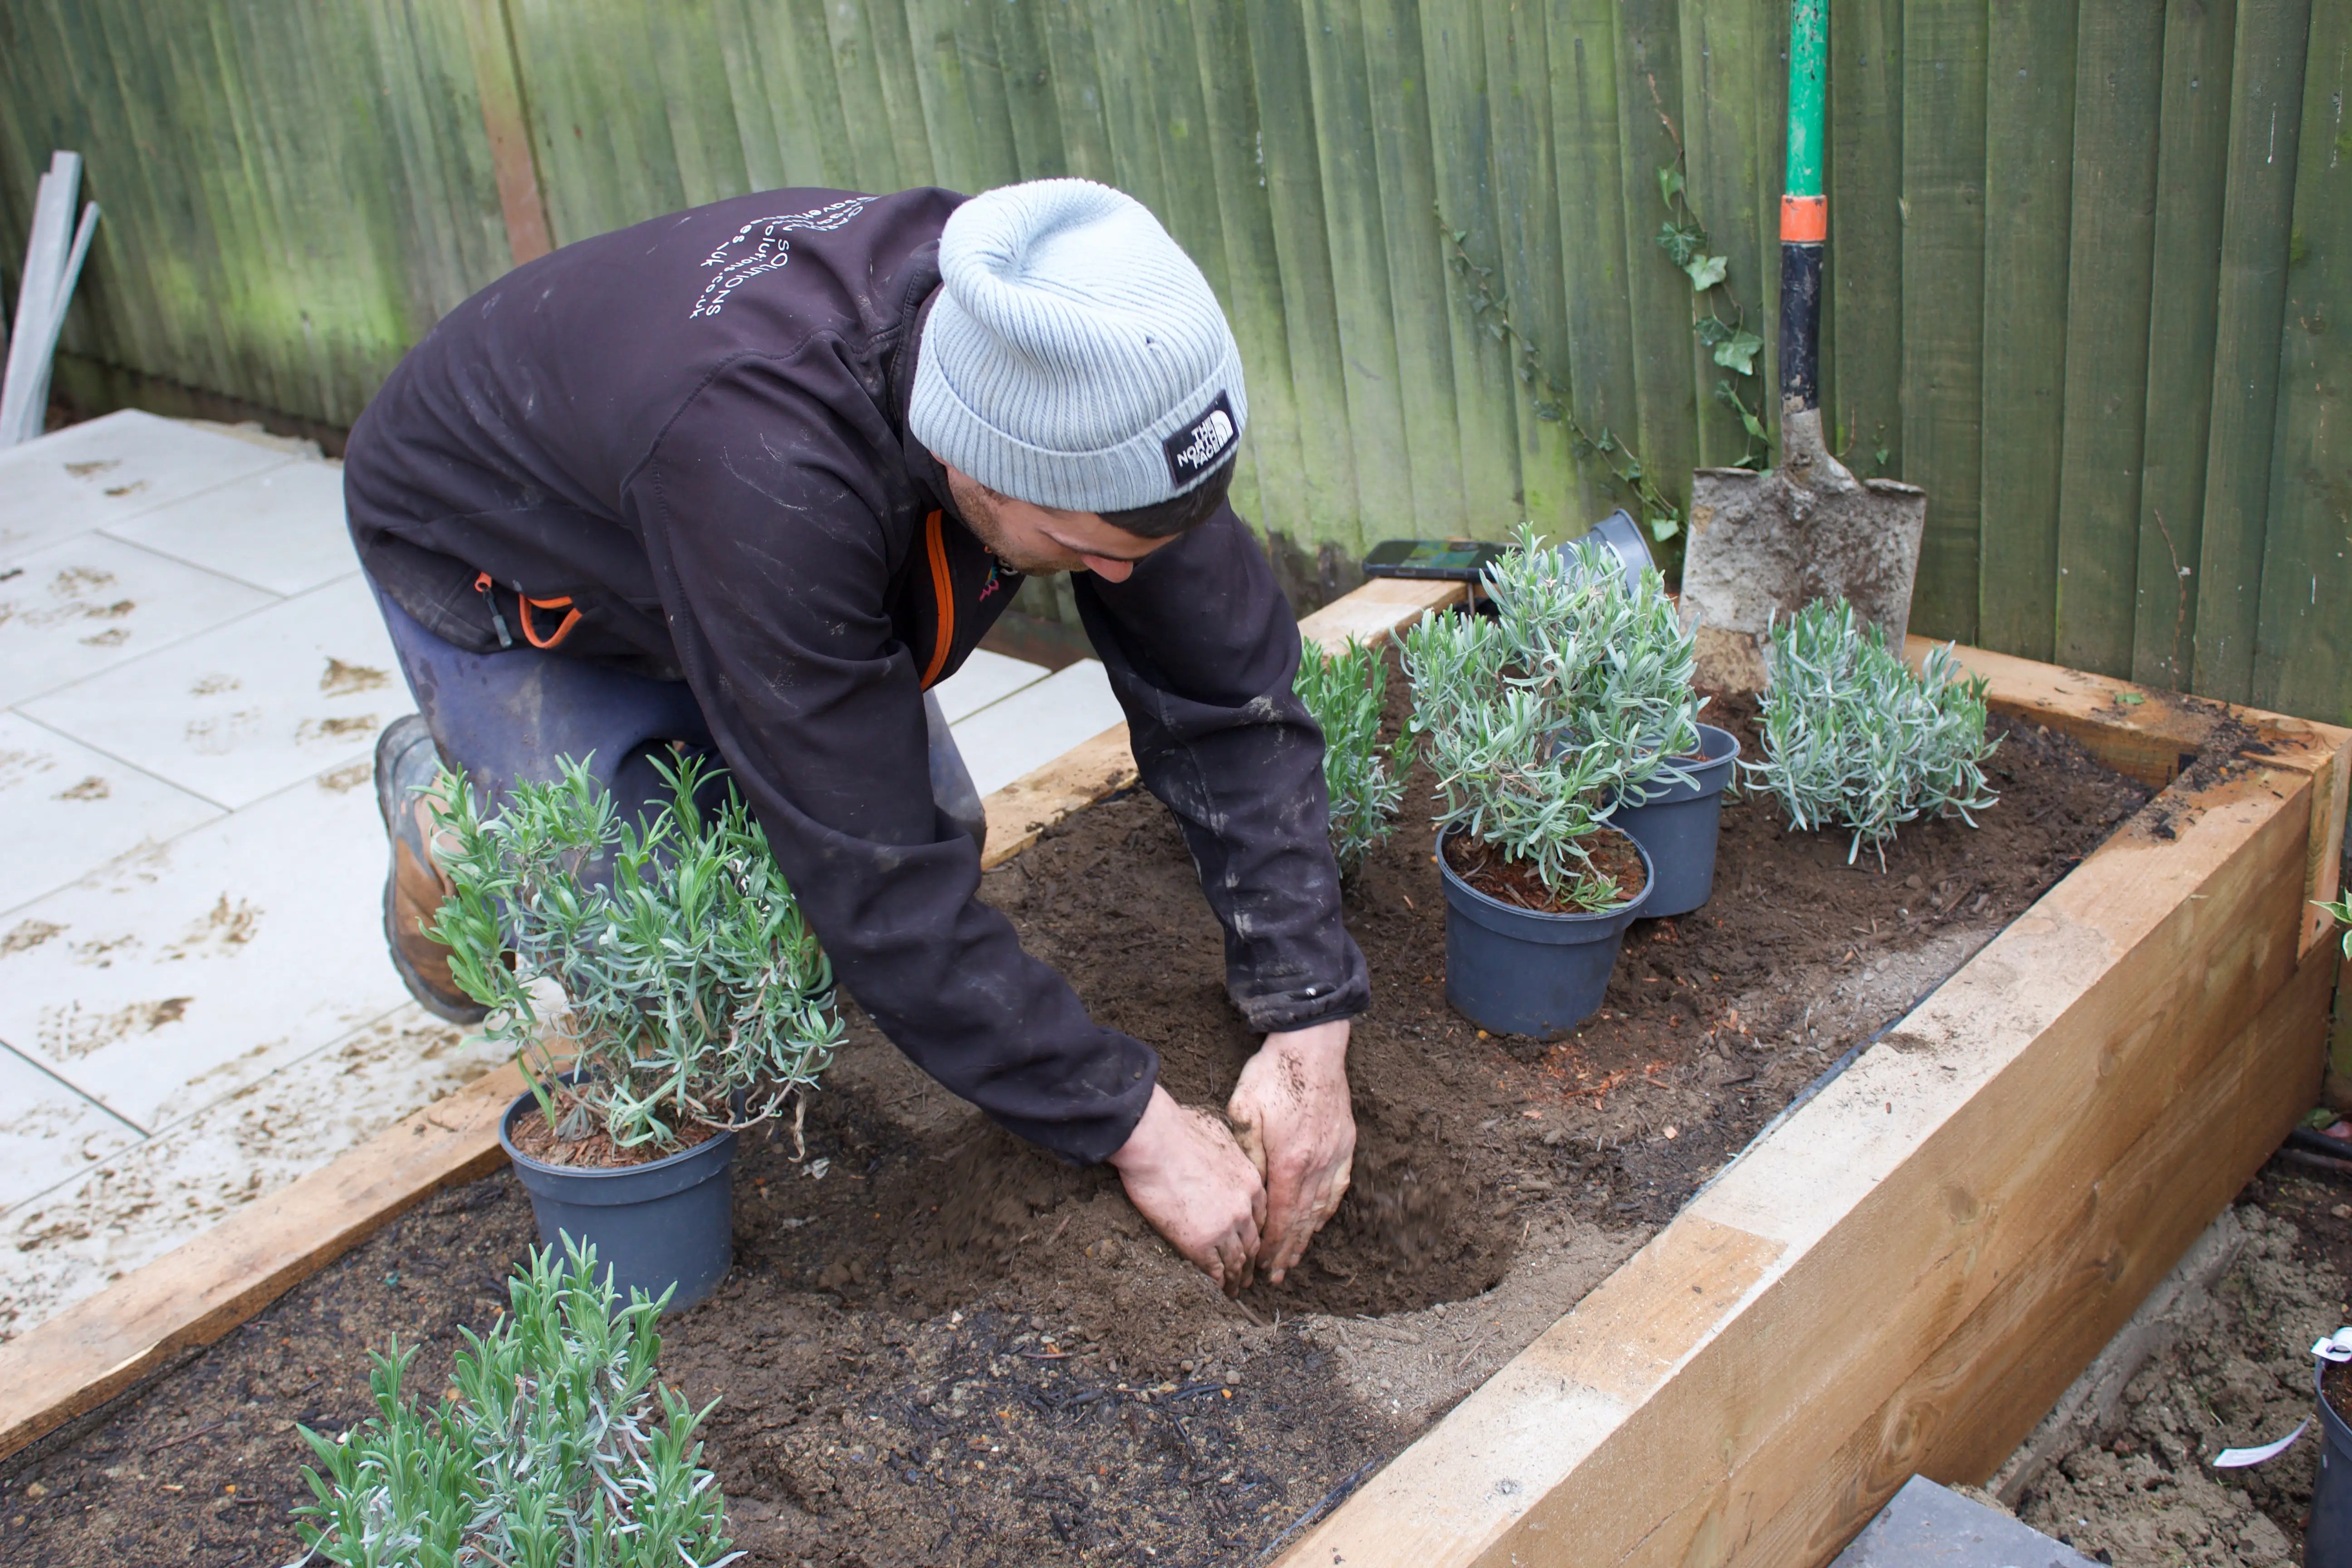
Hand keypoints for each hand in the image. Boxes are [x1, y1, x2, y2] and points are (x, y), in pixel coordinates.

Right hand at [1107, 1085, 1266, 1294]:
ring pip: (1237, 1259)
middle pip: (1253, 1241)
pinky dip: (1219, 1283)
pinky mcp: (1200, 1242)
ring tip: (1235, 1289)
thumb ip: (1227, 1151)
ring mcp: (1225, 1226)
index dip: (1256, 1231)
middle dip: (1251, 1259)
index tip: (1252, 1242)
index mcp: (1250, 1180)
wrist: (1156, 1140)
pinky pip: (1215, 1270)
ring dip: (1237, 1277)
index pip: (1261, 1215)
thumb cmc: (1178, 1129)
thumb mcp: (1219, 1133)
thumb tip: (1218, 1149)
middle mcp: (1245, 1206)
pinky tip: (1218, 1290)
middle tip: (1248, 1274)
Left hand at [1226, 1019, 1354, 1283]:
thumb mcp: (1243, 1112)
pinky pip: (1338, 1187)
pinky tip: (1319, 1222)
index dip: (1272, 1246)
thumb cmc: (1272, 1076)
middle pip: (1302, 1220)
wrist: (1311, 1046)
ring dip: (1307, 1237)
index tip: (1263, 1266)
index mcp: (1290, 1161)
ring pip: (1321, 1208)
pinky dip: (1327, 1210)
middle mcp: (1317, 1164)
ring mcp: (1334, 1155)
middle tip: (1276, 1276)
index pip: (1281, 1217)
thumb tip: (1246, 1191)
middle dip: (1288, 1251)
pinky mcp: (1345, 1144)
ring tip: (1295, 1259)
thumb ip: (1246, 1155)